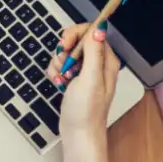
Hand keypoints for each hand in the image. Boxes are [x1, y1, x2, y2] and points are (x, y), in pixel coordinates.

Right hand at [48, 23, 121, 140]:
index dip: (75, 35)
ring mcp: (86, 71)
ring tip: (62, 78)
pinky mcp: (75, 78)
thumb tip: (99, 28)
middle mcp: (98, 63)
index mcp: (106, 60)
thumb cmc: (87, 111)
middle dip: (64, 51)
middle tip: (64, 65)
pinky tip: (59, 83)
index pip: (92, 32)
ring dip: (58, 63)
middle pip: (77, 40)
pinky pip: (61, 65)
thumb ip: (93, 52)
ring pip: (66, 53)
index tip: (65, 46)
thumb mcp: (90, 79)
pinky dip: (56, 72)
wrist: (78, 133)